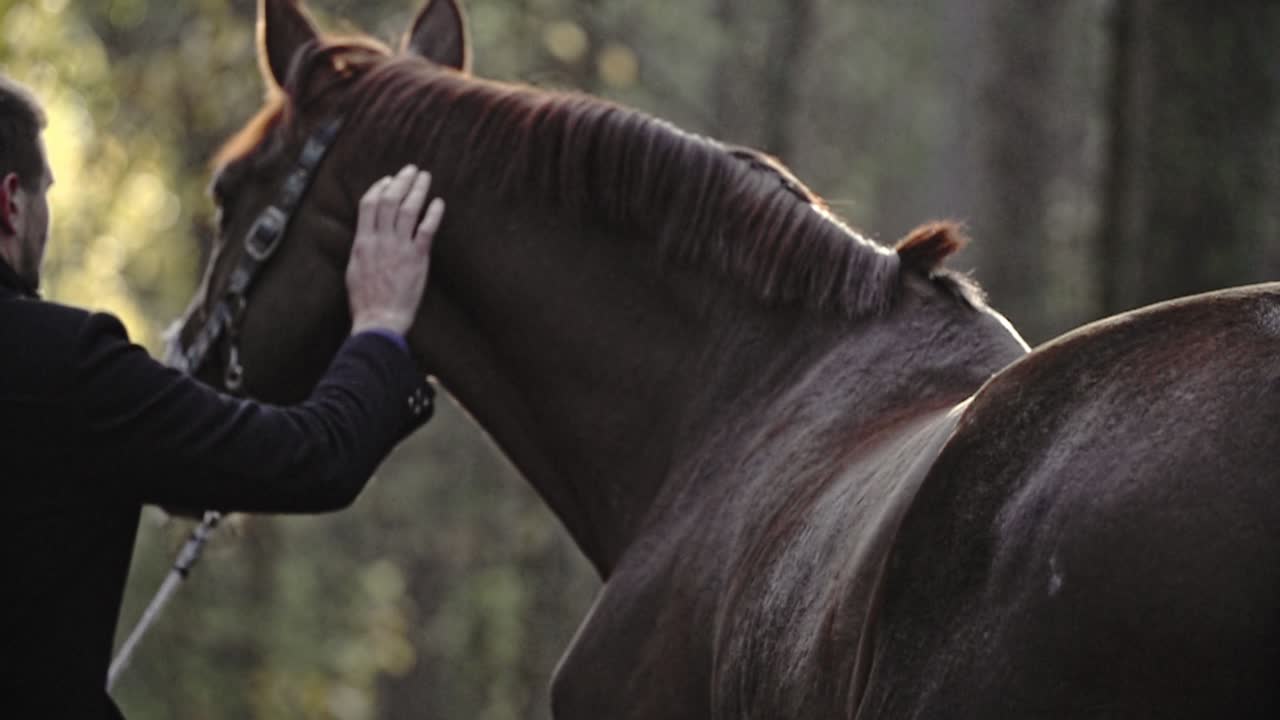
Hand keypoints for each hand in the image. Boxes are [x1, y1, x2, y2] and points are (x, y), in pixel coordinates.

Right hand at [346, 165, 444, 335]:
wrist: (379, 319)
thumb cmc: (366, 301)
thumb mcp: (354, 270)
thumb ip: (363, 248)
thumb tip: (367, 235)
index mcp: (362, 242)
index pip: (369, 204)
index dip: (379, 188)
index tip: (388, 179)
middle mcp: (379, 240)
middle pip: (389, 200)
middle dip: (401, 181)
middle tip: (411, 169)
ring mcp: (399, 248)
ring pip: (408, 209)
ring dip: (417, 190)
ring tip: (425, 177)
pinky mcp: (417, 258)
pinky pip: (426, 229)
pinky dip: (433, 213)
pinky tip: (439, 202)